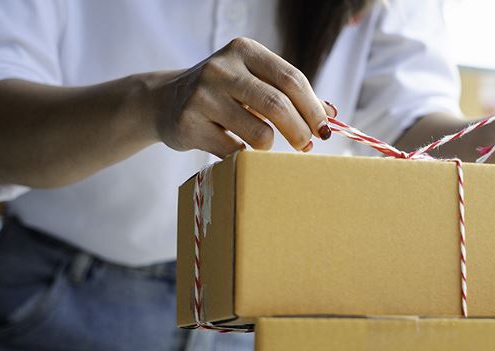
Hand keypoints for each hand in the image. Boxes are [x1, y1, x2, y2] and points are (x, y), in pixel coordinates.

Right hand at [151, 37, 336, 157]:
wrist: (164, 101)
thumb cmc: (223, 92)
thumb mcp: (254, 81)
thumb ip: (291, 94)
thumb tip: (331, 115)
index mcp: (244, 50)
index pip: (291, 79)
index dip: (313, 108)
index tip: (324, 130)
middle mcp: (221, 69)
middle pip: (278, 105)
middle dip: (300, 131)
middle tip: (306, 146)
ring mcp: (202, 96)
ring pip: (259, 133)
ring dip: (269, 146)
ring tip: (263, 142)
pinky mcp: (189, 124)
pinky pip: (234, 152)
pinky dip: (243, 155)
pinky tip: (235, 146)